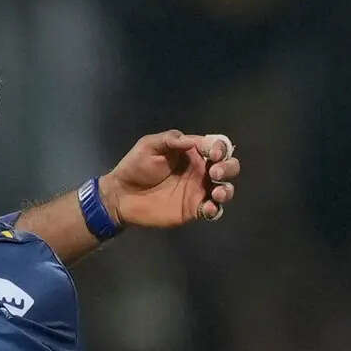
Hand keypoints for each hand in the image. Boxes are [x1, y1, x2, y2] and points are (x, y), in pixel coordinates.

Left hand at [100, 131, 239, 226]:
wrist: (121, 195)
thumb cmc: (135, 167)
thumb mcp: (150, 145)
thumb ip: (171, 139)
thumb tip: (194, 140)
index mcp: (193, 153)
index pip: (217, 147)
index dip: (220, 148)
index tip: (213, 153)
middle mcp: (200, 171)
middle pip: (228, 167)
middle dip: (228, 167)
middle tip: (214, 172)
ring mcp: (198, 191)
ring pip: (225, 190)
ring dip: (227, 190)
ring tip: (217, 193)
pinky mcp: (193, 209)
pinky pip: (212, 211)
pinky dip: (215, 210)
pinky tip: (208, 207)